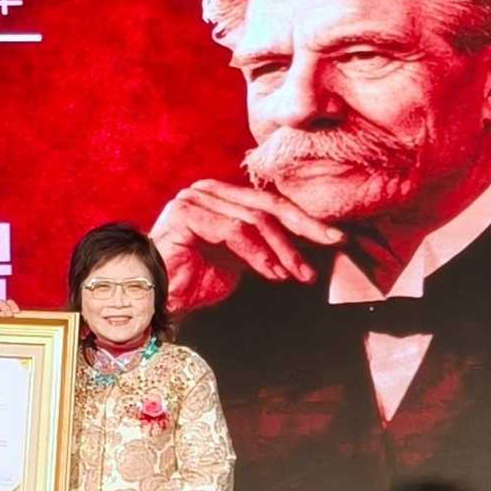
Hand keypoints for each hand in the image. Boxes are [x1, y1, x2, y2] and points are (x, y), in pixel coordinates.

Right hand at [149, 178, 343, 312]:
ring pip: (254, 219)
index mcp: (221, 196)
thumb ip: (266, 247)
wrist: (155, 300)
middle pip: (266, 205)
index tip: (335, 239)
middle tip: (331, 245)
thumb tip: (307, 248)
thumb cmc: (193, 284)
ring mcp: (194, 198)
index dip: (304, 221)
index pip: (270, 203)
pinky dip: (258, 254)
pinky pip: (234, 231)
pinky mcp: (185, 213)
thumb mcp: (240, 261)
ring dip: (282, 249)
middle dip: (303, 229)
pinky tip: (272, 273)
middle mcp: (207, 190)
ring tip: (297, 273)